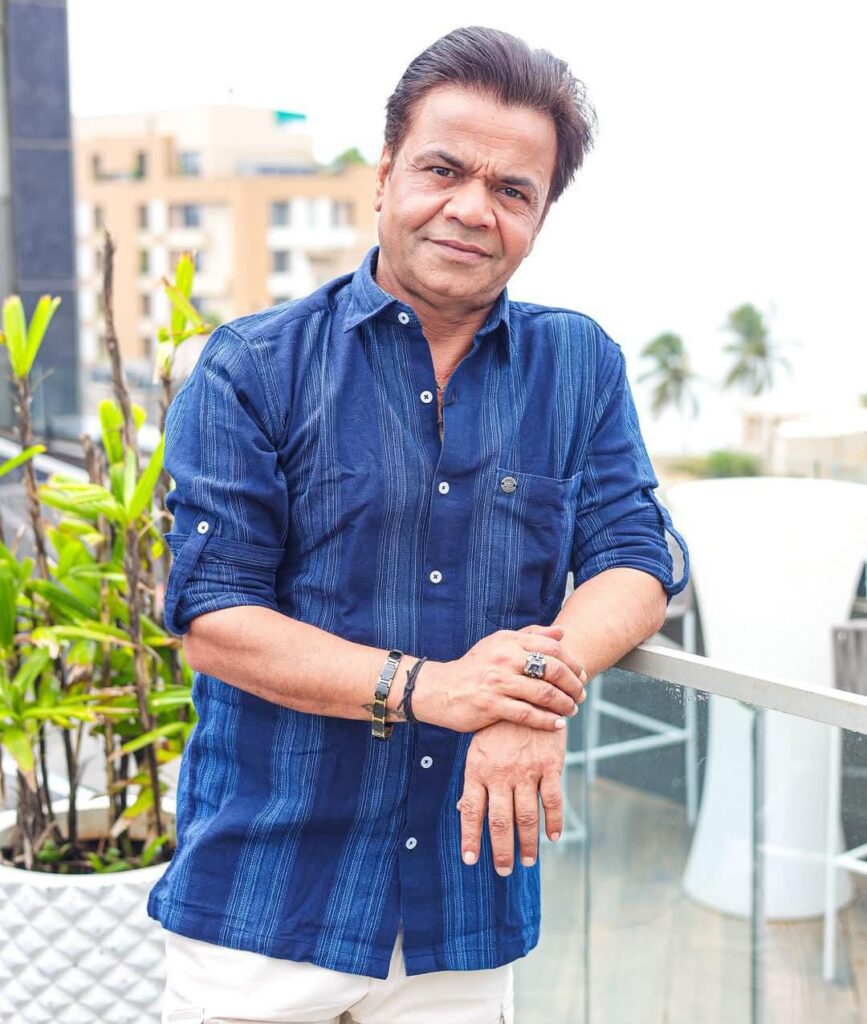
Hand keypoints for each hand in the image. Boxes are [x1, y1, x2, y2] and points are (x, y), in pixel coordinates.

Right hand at [413, 624, 586, 733]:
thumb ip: (530, 636)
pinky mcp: (491, 705)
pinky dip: (547, 720)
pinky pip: (527, 714)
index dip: (572, 662)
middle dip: (573, 684)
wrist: (440, 690)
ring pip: (543, 693)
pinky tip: (558, 724)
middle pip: (552, 669)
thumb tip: (562, 632)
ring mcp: (497, 682)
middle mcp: (504, 658)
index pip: (552, 647)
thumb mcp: (499, 644)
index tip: (582, 674)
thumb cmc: (475, 668)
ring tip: (572, 710)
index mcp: (508, 640)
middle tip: (581, 695)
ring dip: (564, 704)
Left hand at [457, 717, 566, 874]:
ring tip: (527, 860)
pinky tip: (553, 836)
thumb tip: (461, 810)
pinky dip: (554, 822)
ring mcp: (526, 770)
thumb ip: (474, 779)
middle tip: (504, 871)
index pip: (471, 811)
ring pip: (527, 816)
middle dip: (501, 850)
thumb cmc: (498, 723)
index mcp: (478, 768)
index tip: (471, 860)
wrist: (528, 690)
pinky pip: (552, 800)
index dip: (471, 838)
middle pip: (500, 821)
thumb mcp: (478, 746)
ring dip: (528, 843)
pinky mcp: (550, 765)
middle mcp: (500, 773)